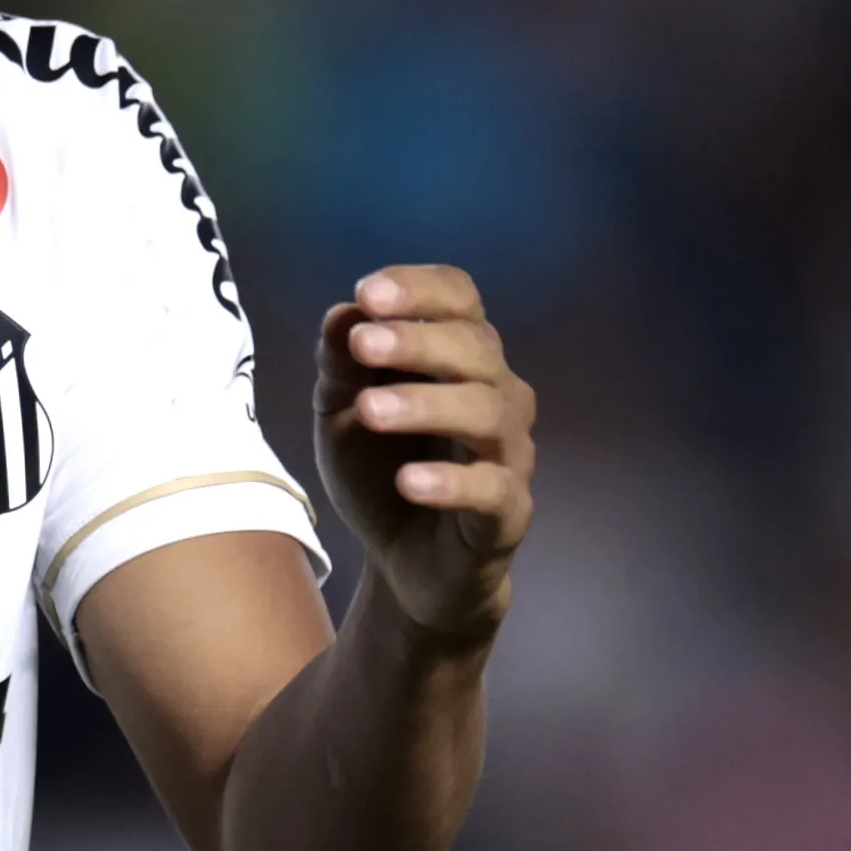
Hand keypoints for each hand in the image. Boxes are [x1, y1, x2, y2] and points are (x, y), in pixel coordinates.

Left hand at [314, 265, 536, 647]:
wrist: (405, 563)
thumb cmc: (380, 471)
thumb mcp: (342, 412)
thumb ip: (341, 364)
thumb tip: (343, 311)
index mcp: (461, 357)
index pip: (460, 299)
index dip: (420, 288)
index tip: (368, 292)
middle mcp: (497, 393)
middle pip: (476, 348)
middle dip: (417, 340)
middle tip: (363, 344)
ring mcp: (508, 453)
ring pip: (488, 412)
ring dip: (426, 404)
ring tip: (370, 412)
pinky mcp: (509, 513)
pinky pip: (494, 489)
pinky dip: (451, 482)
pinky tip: (407, 482)